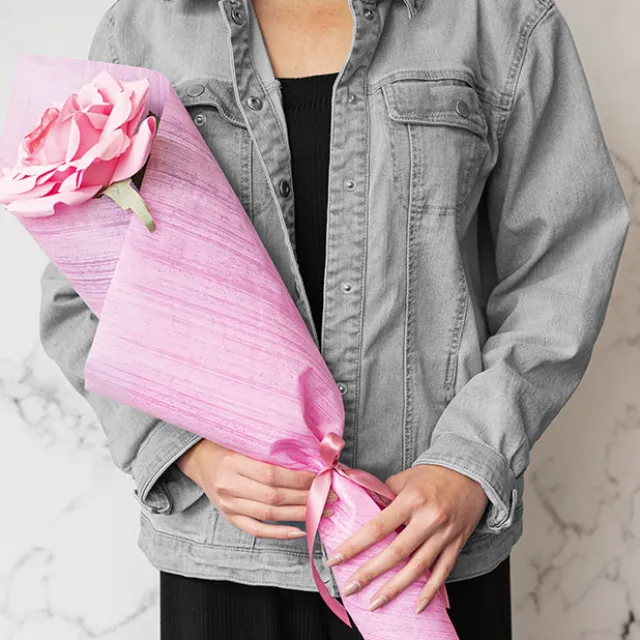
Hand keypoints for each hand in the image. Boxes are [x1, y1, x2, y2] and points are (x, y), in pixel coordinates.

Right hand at [176, 439, 336, 539]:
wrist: (200, 460)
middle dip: (306, 497)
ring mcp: (229, 505)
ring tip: (323, 511)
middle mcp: (229, 485)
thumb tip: (310, 455)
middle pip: (273, 496)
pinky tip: (300, 530)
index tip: (321, 477)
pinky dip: (279, 533)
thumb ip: (271, 450)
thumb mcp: (245, 441)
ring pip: (269, 514)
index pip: (272, 474)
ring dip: (300, 514)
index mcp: (233, 461)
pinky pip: (257, 530)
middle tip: (331, 495)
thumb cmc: (228, 446)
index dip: (298, 479)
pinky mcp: (230, 518)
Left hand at [325, 464, 487, 613]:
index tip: (336, 559)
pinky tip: (417, 605)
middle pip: (395, 553)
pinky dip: (430, 591)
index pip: (378, 527)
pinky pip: (443, 572)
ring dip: (395, 589)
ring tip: (376, 602)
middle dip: (370, 573)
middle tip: (350, 587)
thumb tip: (363, 509)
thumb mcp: (405, 478)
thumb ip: (384, 495)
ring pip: (418, 568)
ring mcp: (445, 534)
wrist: (472, 472)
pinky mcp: (457, 543)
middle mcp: (428, 519)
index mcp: (412, 500)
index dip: (355, 545)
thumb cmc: (433, 474)